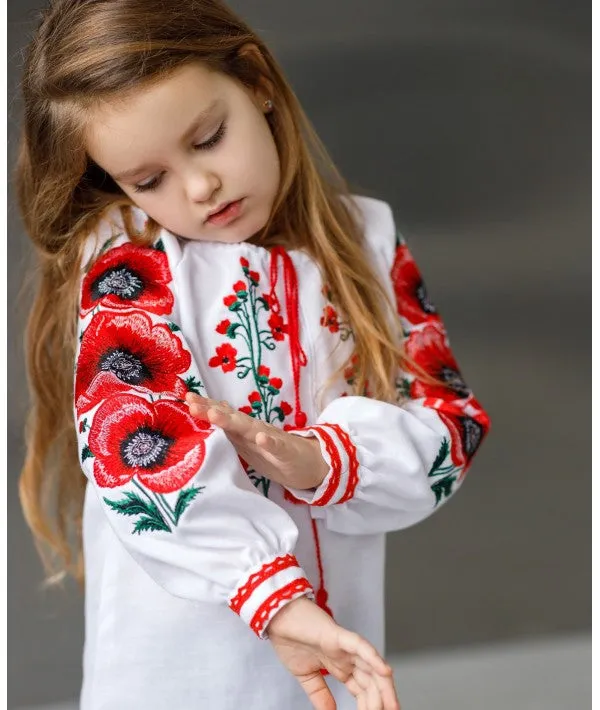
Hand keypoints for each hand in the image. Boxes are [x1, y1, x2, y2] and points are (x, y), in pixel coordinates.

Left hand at [186, 393, 328, 489]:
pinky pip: (277, 447)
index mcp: (244, 430)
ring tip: (215, 415)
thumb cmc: (274, 454)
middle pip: (231, 418)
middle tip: (192, 404)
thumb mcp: (248, 443)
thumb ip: (230, 430)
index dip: (205, 407)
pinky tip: (262, 438)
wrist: (309, 463)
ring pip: (250, 429)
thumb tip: (209, 414)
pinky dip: (269, 442)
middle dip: (212, 411)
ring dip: (233, 421)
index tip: (186, 398)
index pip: (223, 416)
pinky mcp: (286, 452)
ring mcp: (271, 439)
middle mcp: (255, 430)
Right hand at [267, 596, 400, 709]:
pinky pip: (360, 646)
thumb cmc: (290, 640)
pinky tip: (385, 671)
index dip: (372, 705)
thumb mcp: (306, 676)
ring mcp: (345, 646)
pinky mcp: (339, 635)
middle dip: (383, 699)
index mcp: (341, 667)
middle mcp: (347, 657)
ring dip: (383, 687)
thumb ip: (319, 694)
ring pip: (371, 667)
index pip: (363, 690)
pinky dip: (374, 658)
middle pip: (372, 681)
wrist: (276, 620)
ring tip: (391, 705)